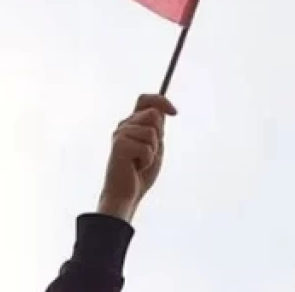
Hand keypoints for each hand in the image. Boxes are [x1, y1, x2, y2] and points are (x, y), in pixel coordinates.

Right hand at [96, 94, 177, 221]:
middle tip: (148, 153)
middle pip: (154, 114)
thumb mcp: (154, 146)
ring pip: (152, 132)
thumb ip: (156, 129)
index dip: (161, 100)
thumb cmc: (140, 172)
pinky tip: (136, 168)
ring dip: (153, 152)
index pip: (145, 99)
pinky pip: (147, 148)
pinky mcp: (119, 145)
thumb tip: (162, 111)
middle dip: (159, 135)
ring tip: (140, 162)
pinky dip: (147, 161)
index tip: (175, 112)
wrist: (126, 194)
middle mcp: (124, 125)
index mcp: (132, 123)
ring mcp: (120, 134)